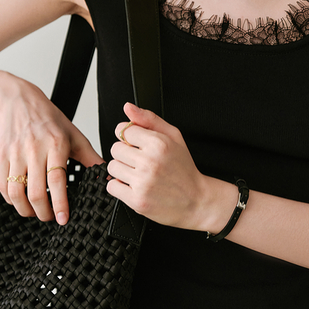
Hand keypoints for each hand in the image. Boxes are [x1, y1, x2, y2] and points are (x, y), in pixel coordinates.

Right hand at [0, 81, 103, 222]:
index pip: (57, 179)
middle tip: (51, 217)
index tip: (63, 218)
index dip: (60, 202)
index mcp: (55, 143)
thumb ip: (91, 158)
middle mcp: (33, 149)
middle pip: (35, 191)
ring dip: (26, 210)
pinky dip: (11, 200)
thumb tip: (107, 178)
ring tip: (35, 212)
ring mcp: (15, 153)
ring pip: (16, 192)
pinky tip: (21, 201)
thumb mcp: (74, 135)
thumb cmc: (49, 119)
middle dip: (44, 212)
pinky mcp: (1, 157)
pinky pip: (2, 186)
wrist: (18, 102)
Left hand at [107, 102, 231, 230]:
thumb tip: (128, 107)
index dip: (130, 138)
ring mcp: (143, 182)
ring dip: (122, 170)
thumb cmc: (184, 169)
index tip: (138, 145)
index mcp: (159, 143)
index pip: (124, 130)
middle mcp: (150, 162)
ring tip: (138, 174)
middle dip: (125, 154)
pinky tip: (134, 186)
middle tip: (140, 162)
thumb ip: (149, 119)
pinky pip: (112, 186)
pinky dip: (119, 186)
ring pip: (112, 167)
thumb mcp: (173, 137)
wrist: (196, 200)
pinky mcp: (137, 200)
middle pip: (115, 148)